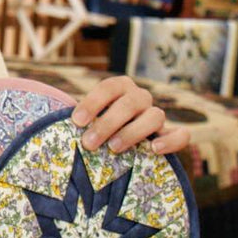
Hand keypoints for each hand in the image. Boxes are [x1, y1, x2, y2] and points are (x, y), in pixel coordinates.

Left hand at [70, 76, 189, 154]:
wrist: (118, 143)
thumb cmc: (96, 129)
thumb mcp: (86, 120)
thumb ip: (79, 119)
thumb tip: (55, 122)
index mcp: (120, 87)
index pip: (108, 87)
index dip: (92, 102)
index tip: (76, 121)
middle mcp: (140, 97)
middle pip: (130, 103)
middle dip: (107, 123)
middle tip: (88, 143)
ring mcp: (157, 116)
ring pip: (155, 116)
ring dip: (132, 132)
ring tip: (114, 148)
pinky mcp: (171, 135)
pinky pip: (182, 134)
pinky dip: (171, 140)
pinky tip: (154, 150)